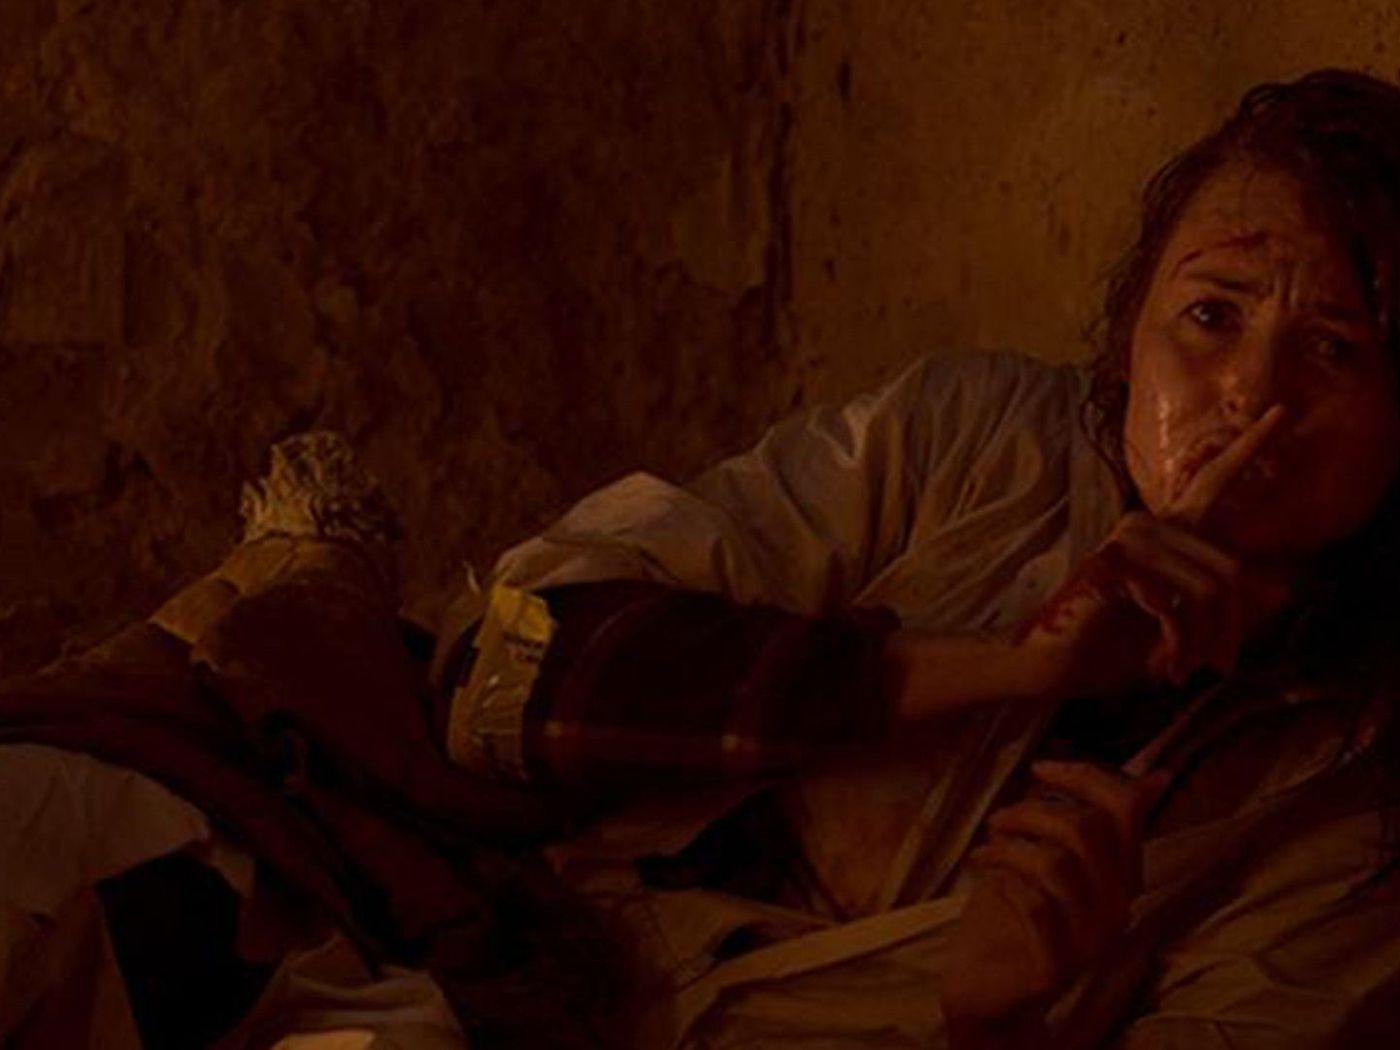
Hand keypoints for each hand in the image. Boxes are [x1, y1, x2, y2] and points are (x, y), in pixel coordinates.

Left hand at [940, 761, 1169, 1037]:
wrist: (991, 996)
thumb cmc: (1016, 919)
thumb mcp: (1050, 859)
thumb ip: (1082, 823)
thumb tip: (1149, 777)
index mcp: (1121, 876)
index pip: (1124, 809)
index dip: (1083, 776)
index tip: (1039, 768)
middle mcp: (1116, 907)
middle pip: (1086, 829)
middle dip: (1032, 811)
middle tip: (999, 820)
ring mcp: (1089, 941)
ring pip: (1057, 864)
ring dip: (1011, 845)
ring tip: (986, 850)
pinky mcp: (1056, 966)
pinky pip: (1035, 906)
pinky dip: (1004, 881)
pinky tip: (986, 878)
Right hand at [1018, 405, 1292, 699]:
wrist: (1052, 668)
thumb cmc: (1111, 648)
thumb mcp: (1183, 629)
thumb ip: (1224, 607)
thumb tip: (1286, 588)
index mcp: (1164, 532)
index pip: (1212, 484)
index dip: (1247, 448)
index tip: (1279, 410)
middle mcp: (1145, 525)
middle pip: (1229, 569)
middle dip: (1230, 628)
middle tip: (1217, 667)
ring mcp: (1126, 540)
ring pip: (1208, 590)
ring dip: (1203, 642)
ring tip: (1184, 670)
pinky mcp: (1112, 564)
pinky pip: (1178, 604)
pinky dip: (1180, 644)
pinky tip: (1165, 665)